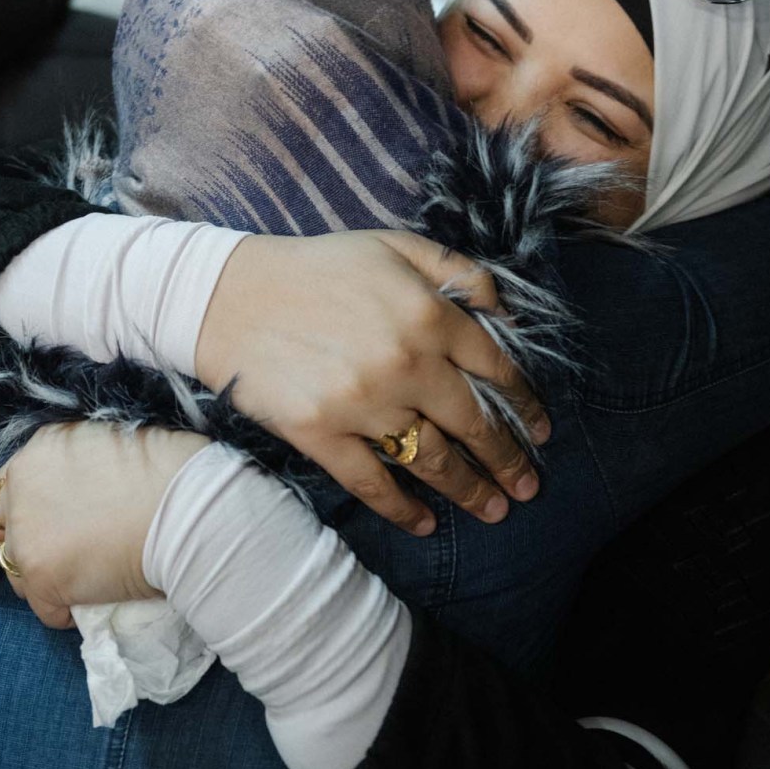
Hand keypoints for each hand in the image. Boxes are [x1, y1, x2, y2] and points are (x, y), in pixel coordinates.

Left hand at [0, 422, 208, 627]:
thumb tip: (71, 499)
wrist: (189, 505)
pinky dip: (67, 611)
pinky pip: (46, 608)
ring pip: (20, 574)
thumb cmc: (171, 471)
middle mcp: (21, 490)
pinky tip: (93, 602)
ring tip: (81, 585)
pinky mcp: (42, 578)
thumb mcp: (110, 449)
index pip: (2, 488)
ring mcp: (27, 536)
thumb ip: (75, 471)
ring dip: (44, 584)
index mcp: (39, 453)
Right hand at [195, 229, 549, 536]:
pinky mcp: (321, 435)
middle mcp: (405, 363)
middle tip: (527, 488)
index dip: (526, 406)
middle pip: (475, 425)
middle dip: (509, 462)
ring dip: (469, 491)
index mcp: (430, 314)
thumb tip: (507, 316)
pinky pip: (373, 483)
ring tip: (492, 511)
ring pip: (433, 460)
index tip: (541, 432)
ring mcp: (363, 404)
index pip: (499, 370)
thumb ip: (459, 273)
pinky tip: (424, 523)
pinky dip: (403, 509)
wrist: (227, 295)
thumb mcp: (395, 245)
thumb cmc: (317, 267)